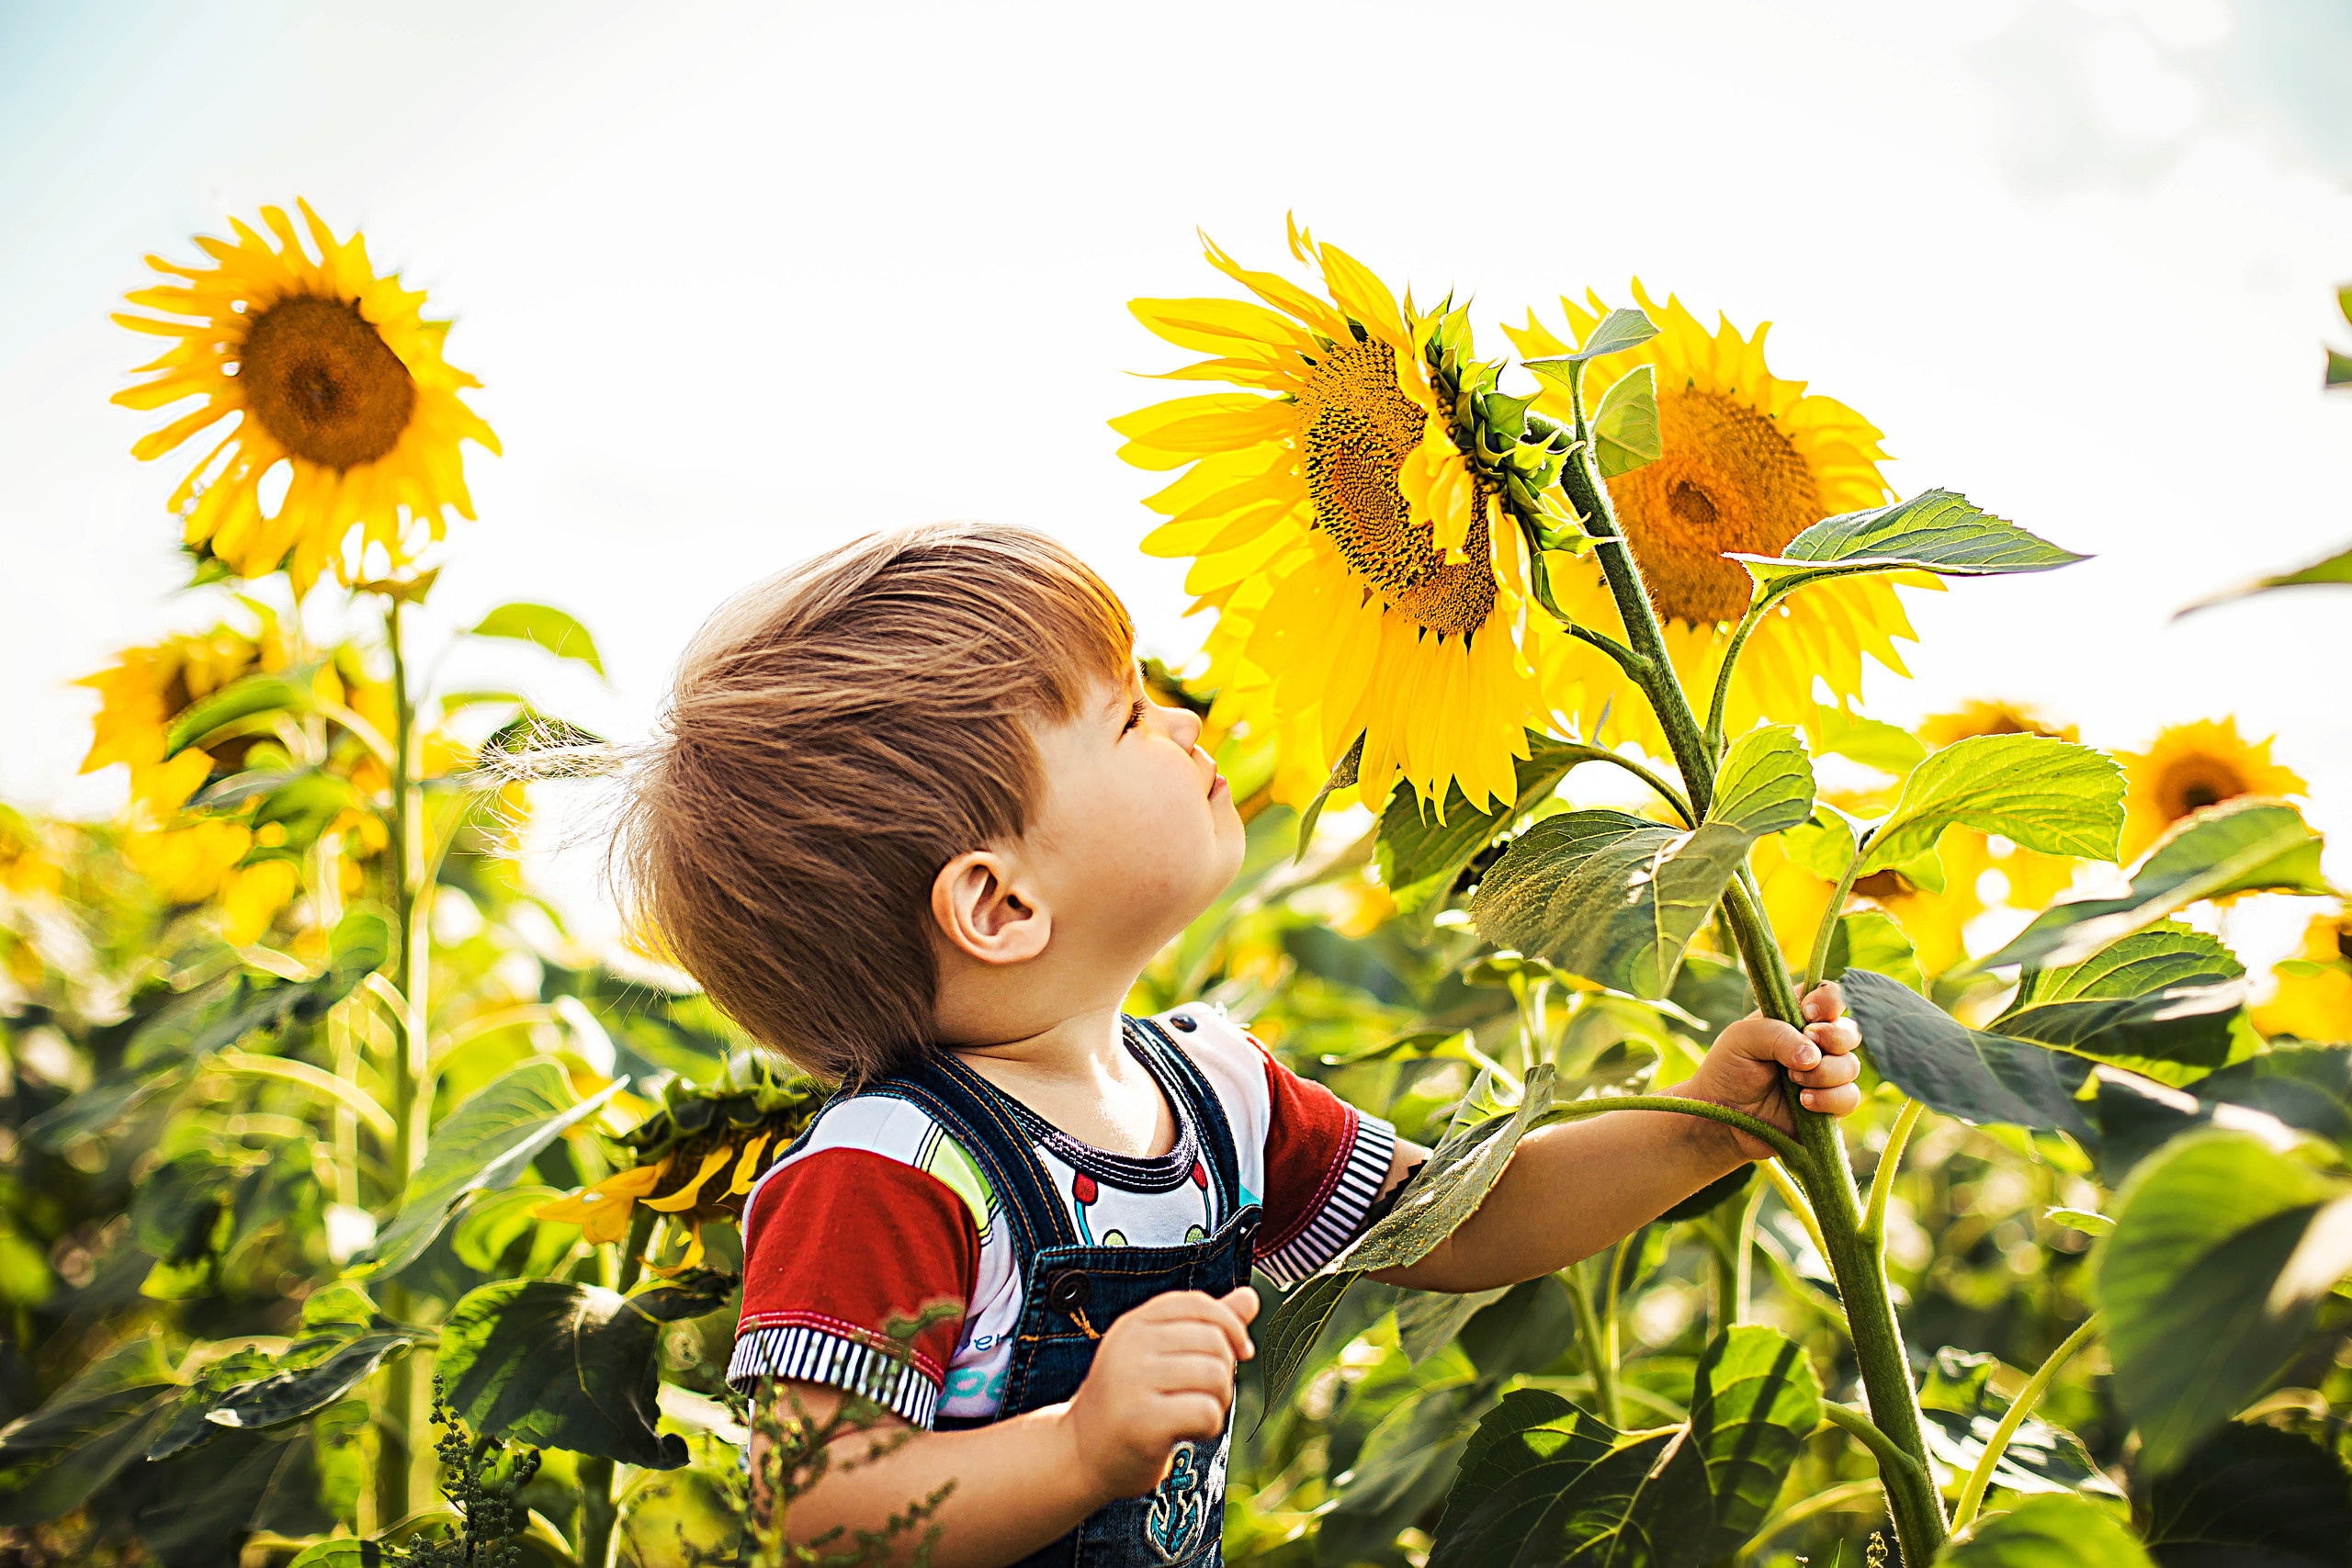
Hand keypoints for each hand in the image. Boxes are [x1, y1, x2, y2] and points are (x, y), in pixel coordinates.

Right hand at [1062, 1286, 1257, 1499]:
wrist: (1080, 1455)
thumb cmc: (1128, 1402)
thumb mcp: (1160, 1355)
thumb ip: (1205, 1325)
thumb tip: (1251, 1298)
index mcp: (1134, 1323)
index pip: (1198, 1304)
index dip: (1230, 1326)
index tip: (1240, 1352)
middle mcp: (1130, 1346)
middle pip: (1214, 1341)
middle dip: (1225, 1372)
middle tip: (1203, 1395)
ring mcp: (1133, 1382)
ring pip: (1215, 1376)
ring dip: (1218, 1401)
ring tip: (1193, 1413)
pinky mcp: (1142, 1421)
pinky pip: (1206, 1412)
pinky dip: (1209, 1426)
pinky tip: (1186, 1433)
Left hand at [1678, 982, 1863, 1159]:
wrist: (1723, 1118)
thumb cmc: (1728, 1070)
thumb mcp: (1742, 1039)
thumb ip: (1777, 1035)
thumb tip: (1814, 1056)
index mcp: (1795, 1018)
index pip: (1829, 996)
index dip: (1828, 1000)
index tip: (1809, 1013)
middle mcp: (1815, 1045)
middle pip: (1850, 1031)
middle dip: (1833, 1037)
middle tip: (1808, 1043)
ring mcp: (1825, 1075)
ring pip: (1851, 1066)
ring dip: (1824, 1072)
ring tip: (1792, 1079)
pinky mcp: (1830, 1106)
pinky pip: (1850, 1097)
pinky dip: (1829, 1099)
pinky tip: (1803, 1102)